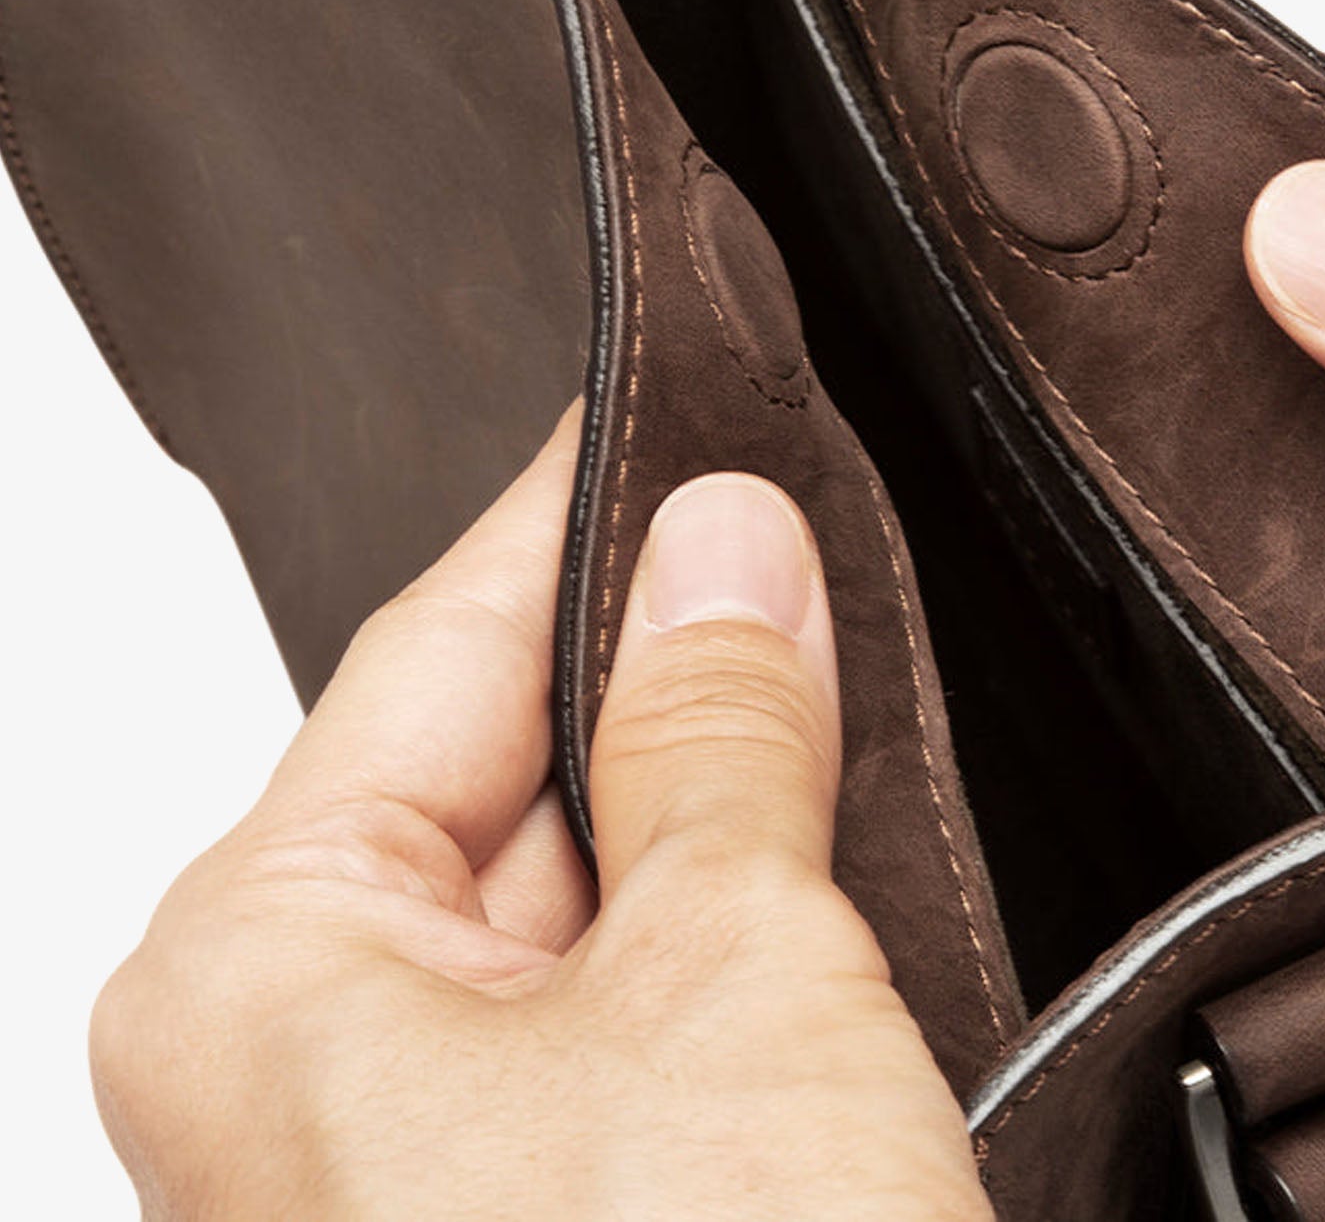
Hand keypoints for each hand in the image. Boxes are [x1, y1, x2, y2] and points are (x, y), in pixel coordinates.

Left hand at [90, 415, 990, 1219]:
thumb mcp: (734, 982)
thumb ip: (725, 728)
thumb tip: (729, 535)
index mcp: (260, 973)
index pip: (436, 641)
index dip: (586, 507)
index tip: (698, 391)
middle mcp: (305, 1070)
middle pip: (507, 762)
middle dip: (678, 659)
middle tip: (830, 529)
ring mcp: (425, 1166)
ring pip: (588, 893)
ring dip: (727, 803)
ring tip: (858, 679)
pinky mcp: (550, 1220)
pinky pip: (632, 1016)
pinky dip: (740, 933)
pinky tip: (841, 869)